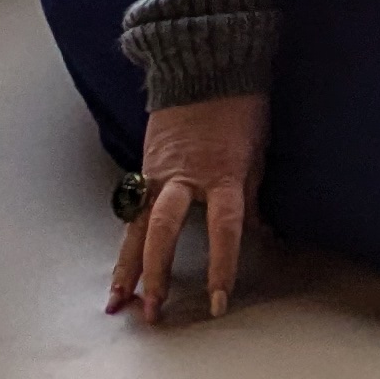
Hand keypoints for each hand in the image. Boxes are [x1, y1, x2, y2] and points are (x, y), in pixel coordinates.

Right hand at [113, 93, 265, 323]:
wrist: (204, 67)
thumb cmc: (239, 108)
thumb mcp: (256, 152)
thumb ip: (251, 195)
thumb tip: (261, 233)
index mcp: (222, 174)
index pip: (224, 229)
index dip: (220, 267)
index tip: (217, 301)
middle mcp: (184, 178)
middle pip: (163, 231)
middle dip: (155, 274)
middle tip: (153, 312)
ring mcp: (158, 172)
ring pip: (136, 227)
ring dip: (127, 268)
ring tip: (118, 303)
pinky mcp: (144, 166)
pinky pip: (132, 210)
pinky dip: (126, 240)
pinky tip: (119, 268)